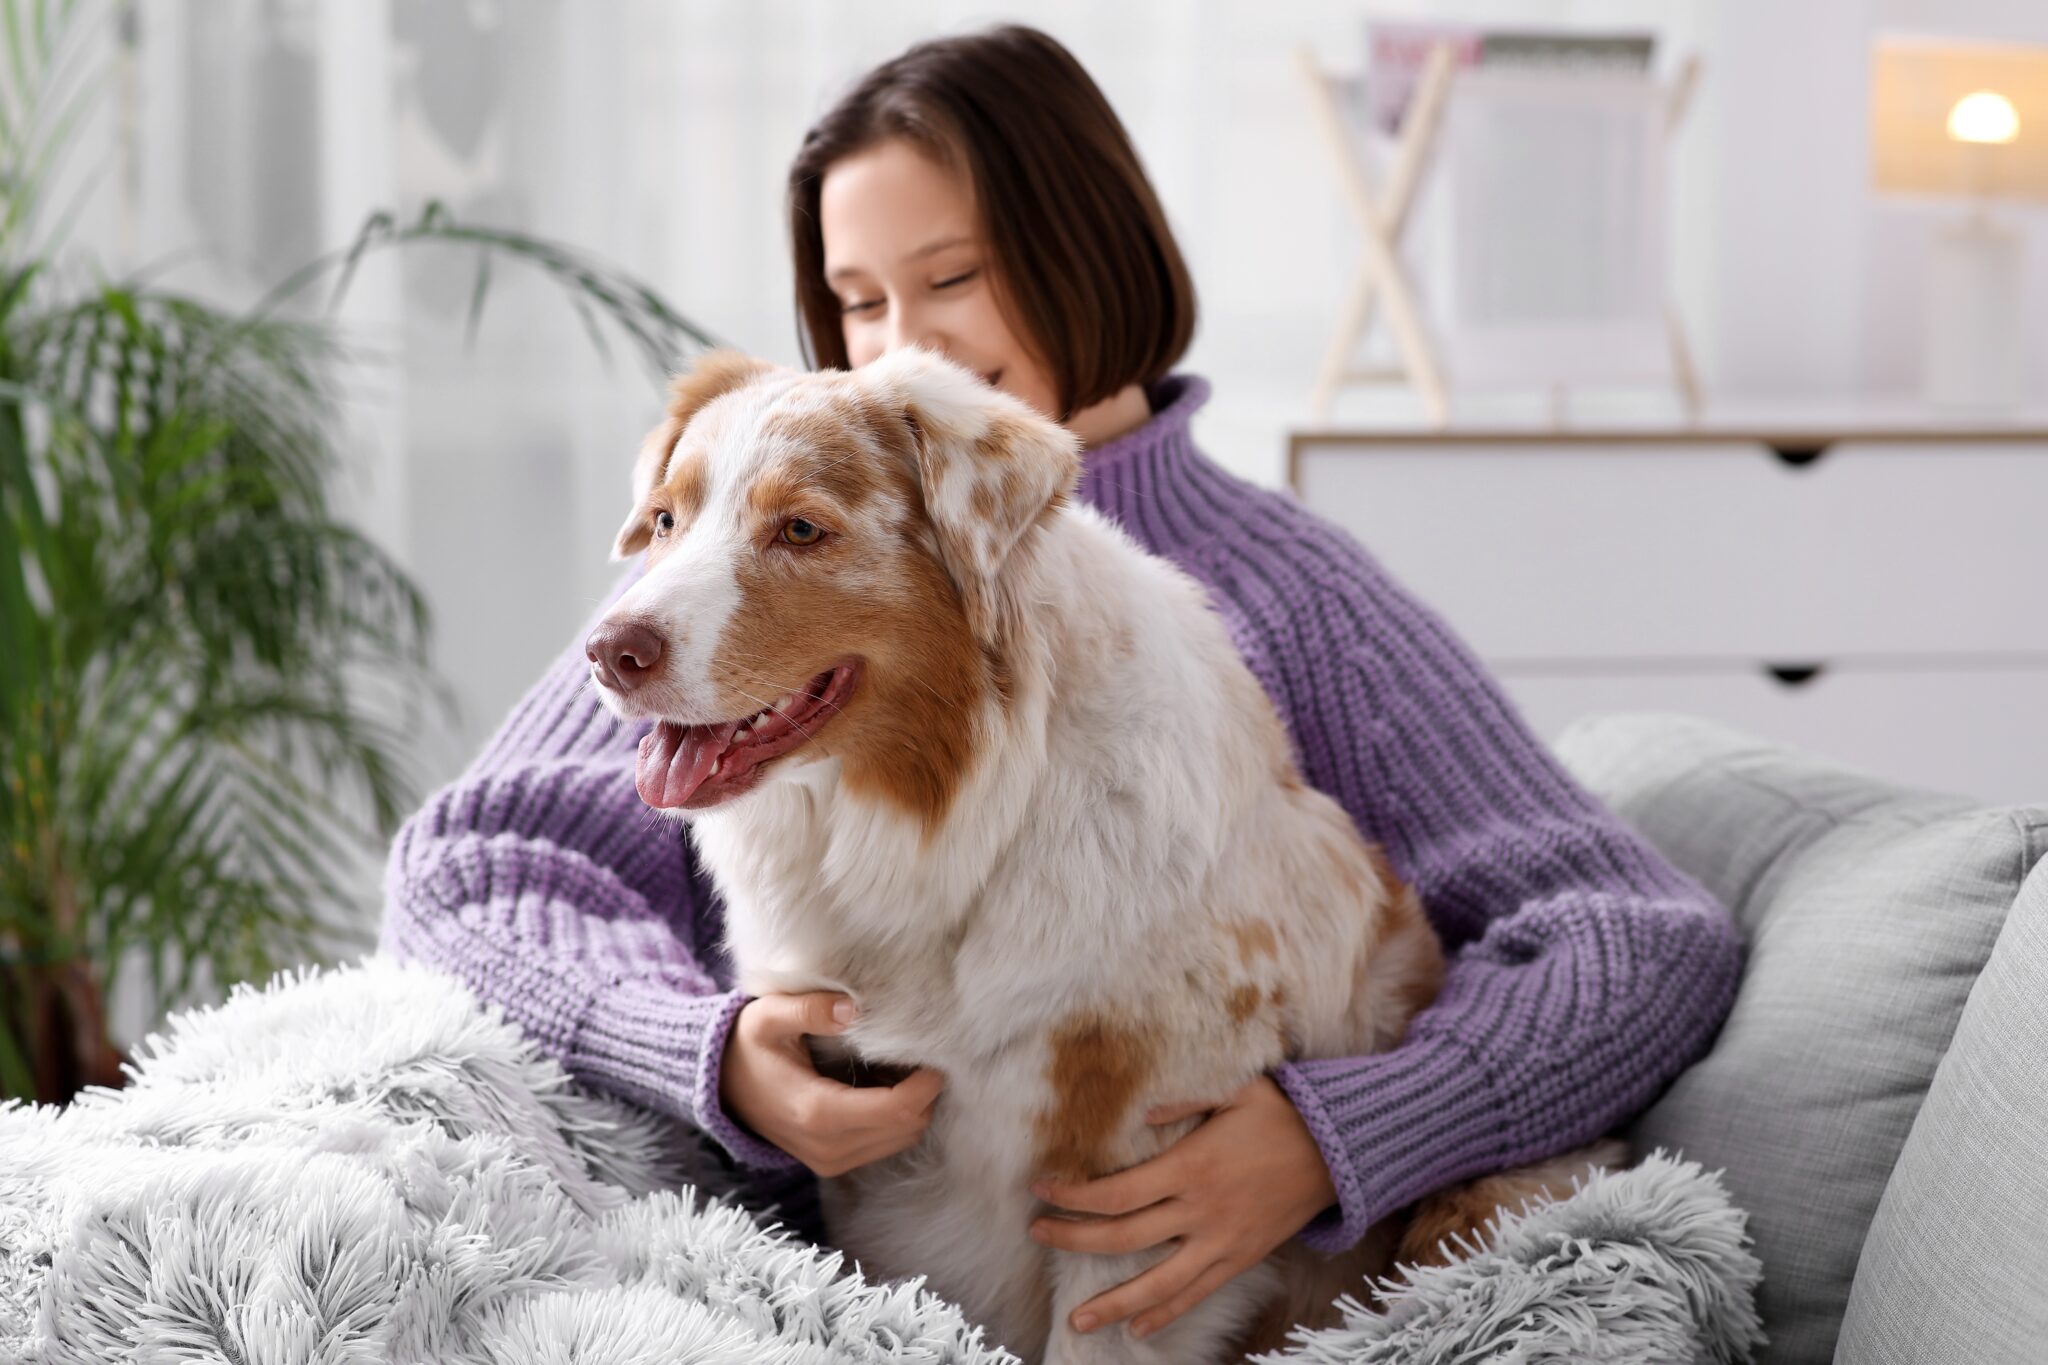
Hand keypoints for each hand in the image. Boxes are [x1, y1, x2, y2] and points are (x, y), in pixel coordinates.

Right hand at [719, 991, 944, 1176]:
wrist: (721, 1086)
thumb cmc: (748, 1045)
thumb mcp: (769, 1016)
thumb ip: (810, 1009)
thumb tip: (853, 1009)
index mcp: (818, 1112)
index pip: (898, 1109)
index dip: (926, 1082)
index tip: (934, 1051)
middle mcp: (829, 1147)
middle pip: (908, 1126)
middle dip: (924, 1091)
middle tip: (918, 1051)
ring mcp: (831, 1161)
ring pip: (902, 1138)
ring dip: (912, 1104)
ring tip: (898, 1064)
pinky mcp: (834, 1163)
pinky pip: (885, 1144)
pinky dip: (896, 1117)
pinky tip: (881, 1082)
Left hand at [1027, 1073, 1336, 1339]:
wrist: (1341, 1150)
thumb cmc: (1284, 1112)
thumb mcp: (1235, 1089)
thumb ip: (1183, 1101)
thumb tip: (1140, 1114)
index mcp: (1191, 1167)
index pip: (1116, 1192)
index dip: (1073, 1196)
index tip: (1041, 1190)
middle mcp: (1201, 1211)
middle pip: (1123, 1238)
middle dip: (1072, 1240)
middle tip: (1037, 1236)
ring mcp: (1222, 1241)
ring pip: (1158, 1284)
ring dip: (1114, 1304)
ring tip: (1076, 1322)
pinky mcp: (1242, 1258)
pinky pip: (1199, 1293)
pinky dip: (1168, 1313)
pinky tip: (1139, 1328)